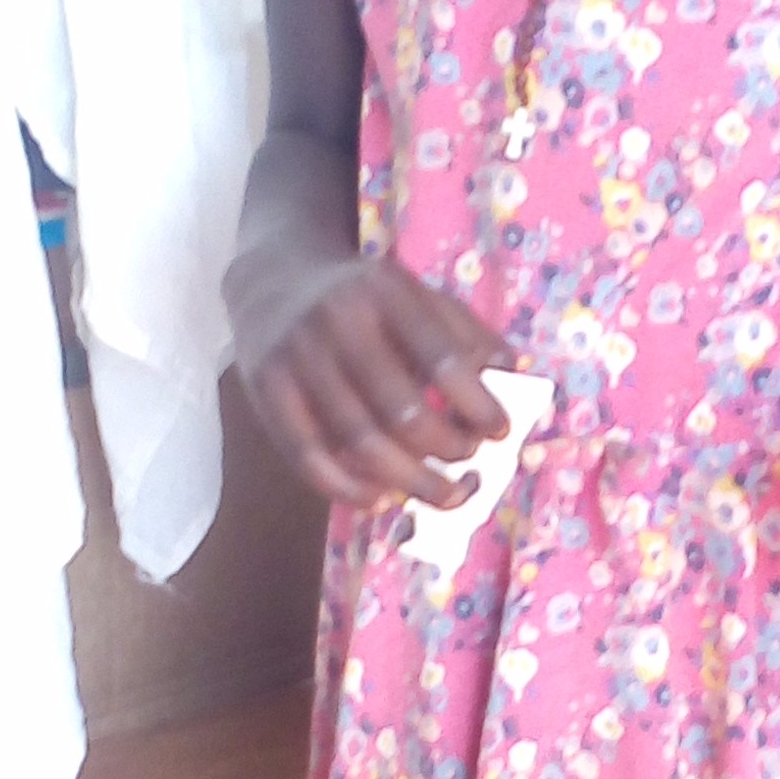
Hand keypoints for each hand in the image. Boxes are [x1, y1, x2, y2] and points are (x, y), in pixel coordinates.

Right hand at [228, 244, 513, 512]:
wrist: (272, 279)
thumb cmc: (362, 297)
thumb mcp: (415, 293)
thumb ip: (464, 330)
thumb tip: (514, 373)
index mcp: (386, 291)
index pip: (442, 358)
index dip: (477, 404)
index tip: (500, 433)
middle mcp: (338, 321)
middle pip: (402, 410)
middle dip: (447, 449)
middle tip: (470, 467)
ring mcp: (297, 358)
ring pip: (360, 442)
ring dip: (410, 481)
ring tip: (444, 496)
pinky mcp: (265, 391)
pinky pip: (309, 456)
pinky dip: (348, 489)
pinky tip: (381, 499)